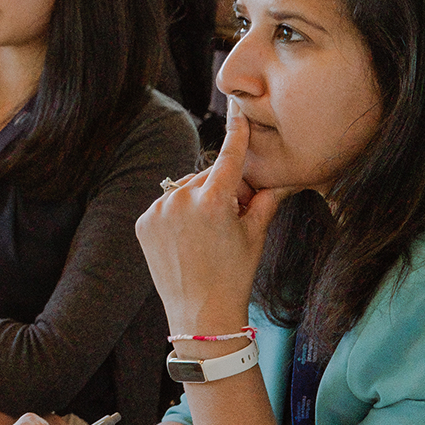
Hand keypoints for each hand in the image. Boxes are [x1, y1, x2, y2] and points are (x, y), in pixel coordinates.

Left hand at [135, 101, 291, 334]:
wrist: (201, 313)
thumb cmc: (235, 274)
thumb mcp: (255, 234)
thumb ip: (265, 199)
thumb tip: (280, 178)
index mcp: (214, 199)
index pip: (228, 156)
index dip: (236, 132)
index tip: (238, 110)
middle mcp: (182, 198)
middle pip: (208, 176)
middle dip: (223, 188)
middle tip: (235, 217)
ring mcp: (159, 210)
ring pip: (186, 189)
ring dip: (199, 200)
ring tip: (209, 233)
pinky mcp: (144, 222)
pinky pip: (166, 205)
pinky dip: (178, 213)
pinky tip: (188, 237)